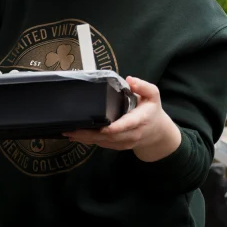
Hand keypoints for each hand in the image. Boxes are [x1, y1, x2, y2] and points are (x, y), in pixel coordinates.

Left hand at [62, 76, 181, 161]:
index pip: (126, 125)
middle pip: (109, 137)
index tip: (101, 127)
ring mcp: (124, 142)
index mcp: (140, 120)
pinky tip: (76, 137)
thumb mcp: (153, 95)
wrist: (158, 134)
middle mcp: (131, 134)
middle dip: (90, 134)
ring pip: (103, 142)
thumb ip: (143, 86)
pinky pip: (102, 145)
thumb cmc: (152, 111)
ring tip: (69, 133)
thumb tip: (130, 80)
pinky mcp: (118, 146)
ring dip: (85, 139)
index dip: (113, 128)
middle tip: (72, 129)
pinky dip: (89, 141)